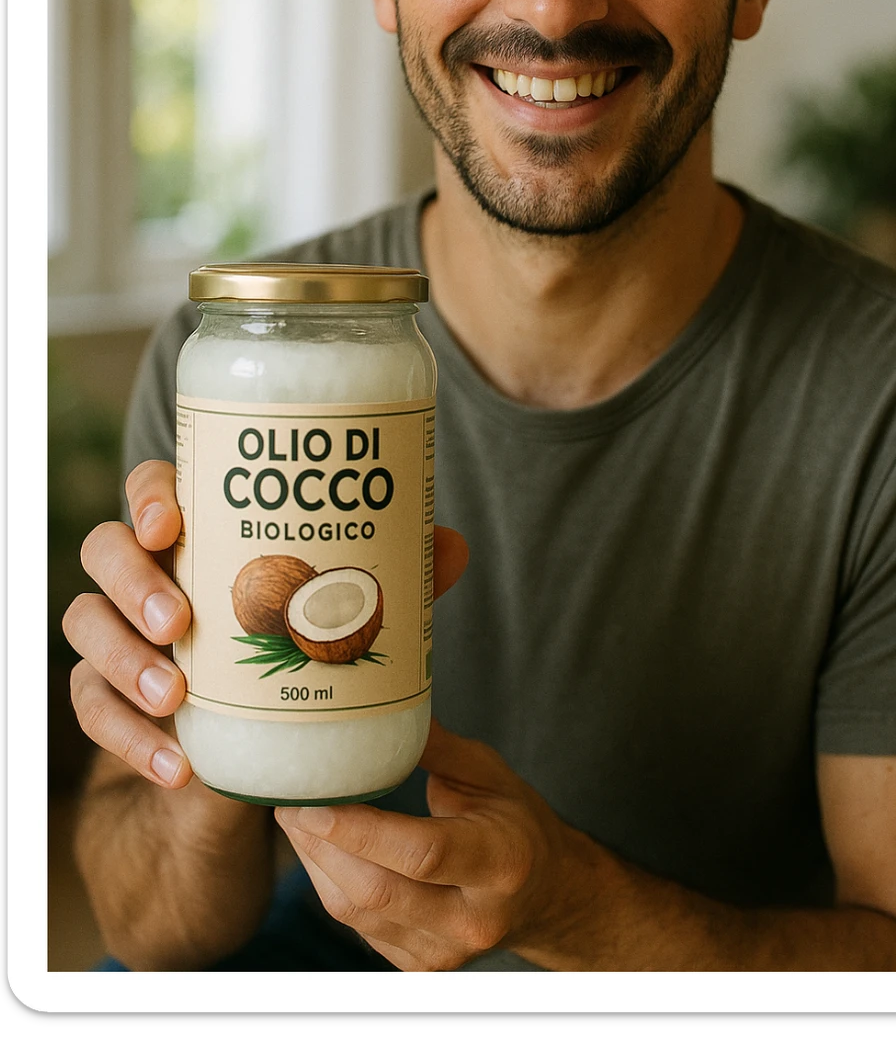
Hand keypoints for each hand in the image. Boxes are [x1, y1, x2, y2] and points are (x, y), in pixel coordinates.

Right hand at [63, 459, 468, 791]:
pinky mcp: (112, 703)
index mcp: (198, 534)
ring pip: (85, 627)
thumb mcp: (340, 613)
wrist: (247, 751)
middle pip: (104, 550)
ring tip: (177, 695)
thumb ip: (390, 581)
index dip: (150, 496)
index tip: (172, 522)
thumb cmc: (291, 648)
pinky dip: (130, 739)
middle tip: (179, 618)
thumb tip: (451, 546)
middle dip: (133, 581)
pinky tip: (175, 765)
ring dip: (124, 661)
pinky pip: (93, 712)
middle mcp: (147, 576)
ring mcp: (122, 637)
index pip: (153, 490)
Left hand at [276, 718, 599, 970]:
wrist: (546, 893)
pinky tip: (317, 848)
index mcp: (500, 861)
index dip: (361, 832)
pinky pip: (359, 927)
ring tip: (292, 816)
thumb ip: (435, 747)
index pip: (422, 853)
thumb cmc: (516, 822)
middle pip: (378, 890)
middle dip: (321, 845)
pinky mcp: (419, 966)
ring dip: (315, 864)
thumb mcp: (490, 773)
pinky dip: (330, 885)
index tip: (315, 800)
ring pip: (358, 913)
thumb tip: (380, 704)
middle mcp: (473, 917)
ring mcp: (445, 952)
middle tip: (287, 798)